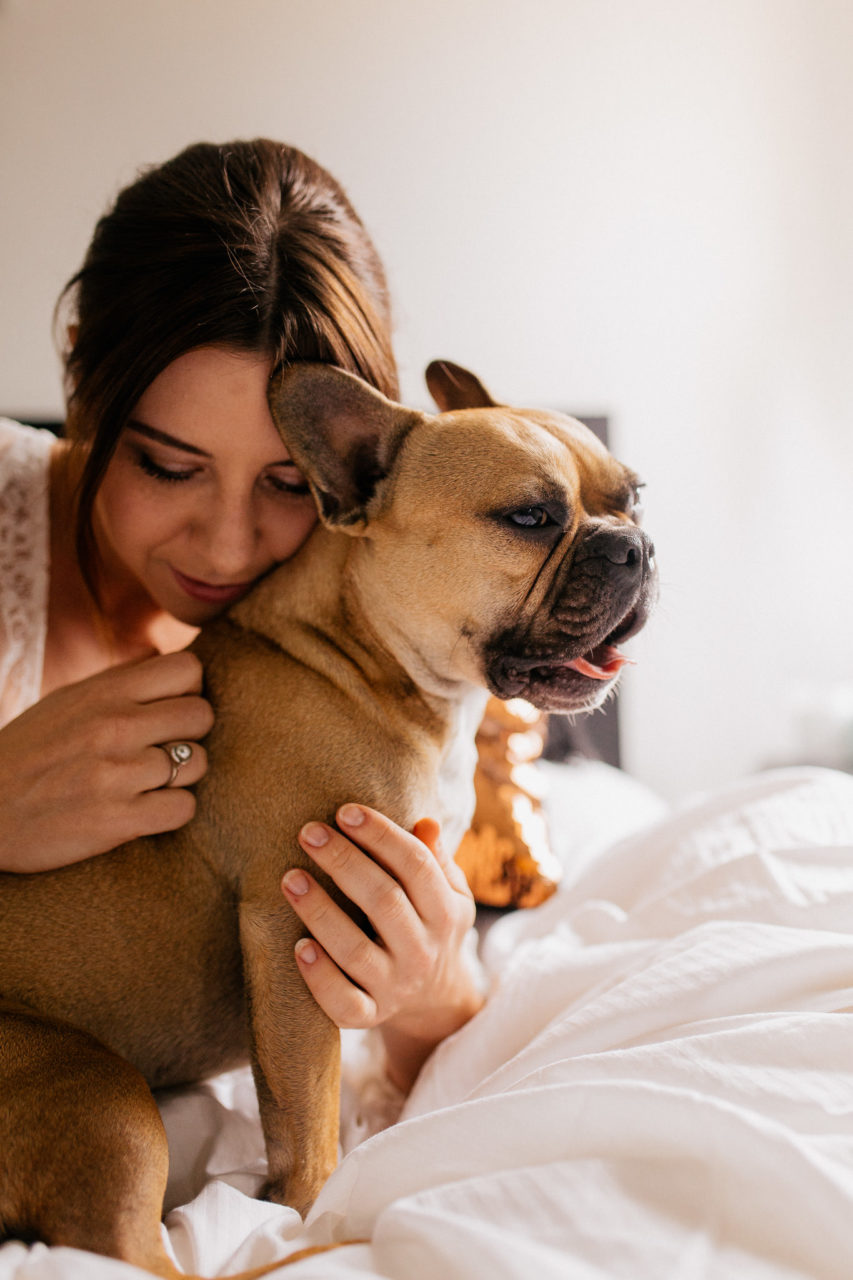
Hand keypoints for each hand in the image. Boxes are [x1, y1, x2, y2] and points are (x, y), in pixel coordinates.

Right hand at [0, 652, 212, 872]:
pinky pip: (184, 808)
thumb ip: (120, 682)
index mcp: (105, 693)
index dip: (188, 691)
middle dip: (191, 733)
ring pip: (199, 763)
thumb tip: (168, 660)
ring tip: (152, 781)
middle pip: (202, 715)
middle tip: (165, 748)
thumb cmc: (30, 752)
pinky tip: (148, 809)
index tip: (168, 710)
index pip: (188, 670)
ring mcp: (119, 774)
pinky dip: (173, 810)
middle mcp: (116, 727)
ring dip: (182, 775)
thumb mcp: (68, 700)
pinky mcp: (119, 821)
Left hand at [281, 804, 484, 1092]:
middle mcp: (423, 951)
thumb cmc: (429, 927)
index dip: (382, 835)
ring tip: (290, 878)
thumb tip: (424, 822)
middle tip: (309, 832)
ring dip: (319, 912)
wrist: (434, 1002)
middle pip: (384, 901)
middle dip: (344, 862)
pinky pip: (342, 1002)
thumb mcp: (448, 894)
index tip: (345, 812)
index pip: (417, 866)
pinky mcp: (368, 1016)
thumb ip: (435, 859)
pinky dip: (319, 977)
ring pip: (355, 951)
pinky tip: (298, 947)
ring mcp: (395, 987)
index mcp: (446, 913)